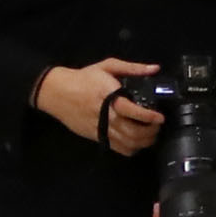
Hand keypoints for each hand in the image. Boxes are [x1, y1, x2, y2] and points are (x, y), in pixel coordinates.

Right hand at [37, 58, 160, 155]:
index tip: (160, 117)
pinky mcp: (95, 136)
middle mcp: (106, 116)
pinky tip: (137, 141)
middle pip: (132, 132)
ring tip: (151, 134)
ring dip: (144, 142)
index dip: (148, 117)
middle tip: (158, 126)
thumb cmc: (83, 79)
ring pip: (127, 144)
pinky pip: (117, 149)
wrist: (55, 91)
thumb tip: (155, 68)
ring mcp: (100, 128)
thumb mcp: (107, 67)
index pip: (131, 111)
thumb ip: (132, 68)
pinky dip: (131, 149)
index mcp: (109, 98)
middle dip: (151, 132)